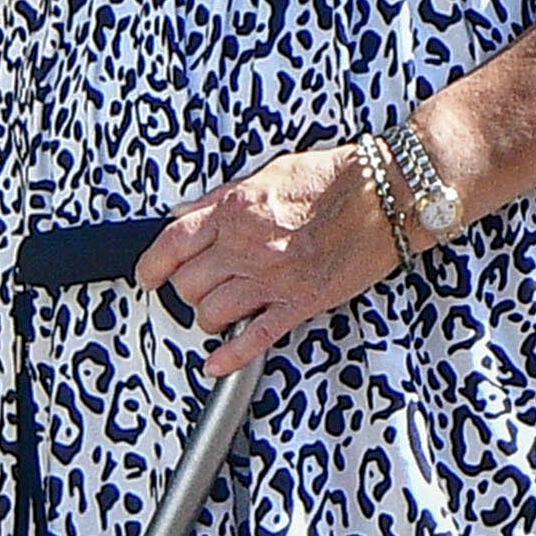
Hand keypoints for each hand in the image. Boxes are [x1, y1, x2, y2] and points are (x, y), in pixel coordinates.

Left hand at [150, 140, 404, 380]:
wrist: (388, 194)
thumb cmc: (336, 178)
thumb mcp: (268, 173)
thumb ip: (224, 199)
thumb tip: (187, 215)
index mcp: (237, 210)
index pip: (173, 243)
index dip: (152, 265)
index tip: (148, 275)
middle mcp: (248, 246)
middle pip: (188, 284)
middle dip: (184, 291)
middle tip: (193, 289)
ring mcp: (274, 279)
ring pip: (213, 313)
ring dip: (206, 318)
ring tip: (214, 313)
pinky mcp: (302, 303)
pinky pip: (254, 338)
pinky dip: (229, 357)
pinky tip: (216, 363)